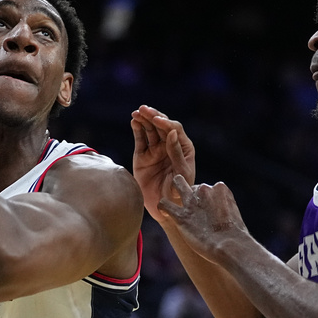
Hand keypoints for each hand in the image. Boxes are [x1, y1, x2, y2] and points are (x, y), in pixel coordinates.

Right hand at [131, 105, 195, 219]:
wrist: (163, 208)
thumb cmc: (178, 193)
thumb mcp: (181, 174)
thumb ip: (176, 153)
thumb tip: (172, 133)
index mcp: (183, 148)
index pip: (175, 130)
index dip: (166, 123)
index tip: (157, 120)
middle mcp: (170, 146)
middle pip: (162, 126)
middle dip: (153, 116)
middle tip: (144, 109)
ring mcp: (156, 150)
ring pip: (150, 130)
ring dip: (144, 120)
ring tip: (136, 113)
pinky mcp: (143, 156)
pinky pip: (140, 139)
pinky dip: (137, 129)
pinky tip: (134, 121)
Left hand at [158, 176, 247, 261]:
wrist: (231, 246)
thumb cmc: (235, 237)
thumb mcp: (233, 215)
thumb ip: (223, 210)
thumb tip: (218, 217)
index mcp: (220, 188)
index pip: (207, 188)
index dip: (205, 200)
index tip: (206, 212)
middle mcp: (205, 190)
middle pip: (193, 185)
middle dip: (190, 192)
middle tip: (190, 208)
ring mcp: (192, 201)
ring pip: (177, 183)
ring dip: (173, 190)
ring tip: (175, 205)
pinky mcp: (181, 215)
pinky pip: (165, 204)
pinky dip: (163, 207)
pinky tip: (165, 213)